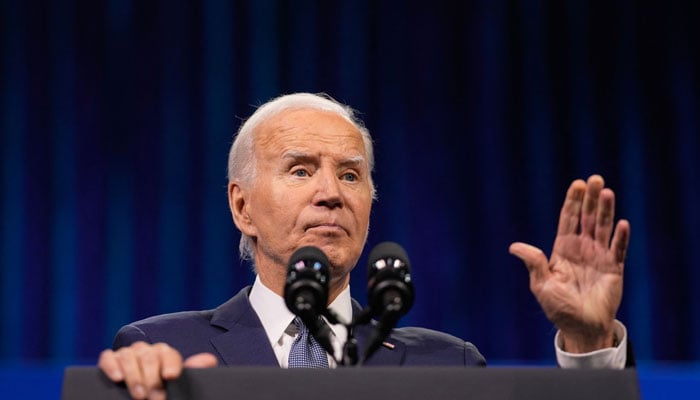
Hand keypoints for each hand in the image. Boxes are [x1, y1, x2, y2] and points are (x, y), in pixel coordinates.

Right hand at [98, 342, 217, 399]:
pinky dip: (112, 365)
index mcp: (165, 355)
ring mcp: (127, 355)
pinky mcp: (110, 361)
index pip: (168, 354)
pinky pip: (108, 357)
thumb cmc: (163, 391)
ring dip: (134, 376)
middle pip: (149, 356)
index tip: (171, 377)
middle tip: (156, 398)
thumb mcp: (179, 384)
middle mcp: (146, 351)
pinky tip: (117, 377)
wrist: (145, 398)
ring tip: (139, 396)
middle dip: (152, 379)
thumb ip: (194, 371)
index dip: (171, 364)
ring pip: (129, 356)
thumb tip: (209, 359)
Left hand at [509, 175, 629, 352]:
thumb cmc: (559, 307)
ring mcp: (599, 257)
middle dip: (590, 199)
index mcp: (563, 249)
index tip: (577, 184)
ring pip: (603, 229)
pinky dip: (620, 238)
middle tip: (595, 178)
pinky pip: (618, 250)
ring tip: (607, 192)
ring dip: (606, 211)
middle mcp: (582, 249)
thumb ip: (533, 263)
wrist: (580, 328)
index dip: (573, 202)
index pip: (569, 219)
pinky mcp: (614, 270)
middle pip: (587, 218)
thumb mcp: (542, 284)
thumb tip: (514, 246)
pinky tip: (622, 224)